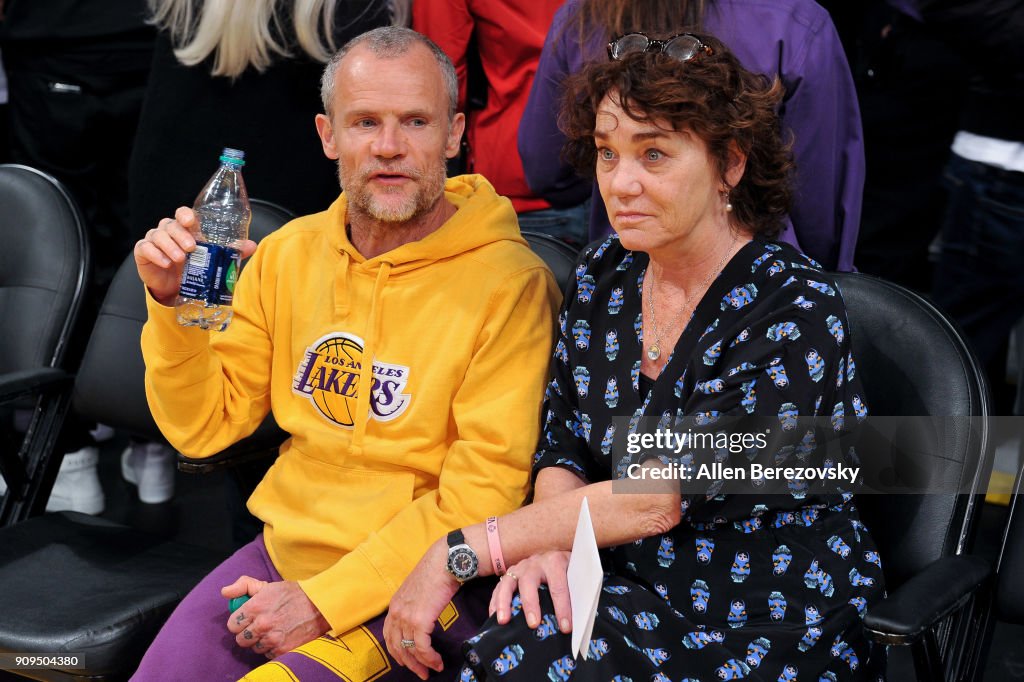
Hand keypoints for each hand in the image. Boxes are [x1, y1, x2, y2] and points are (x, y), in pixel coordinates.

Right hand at [134, 206, 256, 304]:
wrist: (176, 289)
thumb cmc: (194, 269)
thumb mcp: (214, 261)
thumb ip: (231, 252)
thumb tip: (252, 245)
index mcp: (185, 229)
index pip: (183, 214)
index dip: (185, 215)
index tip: (190, 221)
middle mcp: (169, 231)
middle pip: (170, 224)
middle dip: (180, 235)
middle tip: (191, 247)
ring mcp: (154, 240)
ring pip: (157, 234)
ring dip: (169, 246)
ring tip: (179, 259)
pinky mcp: (143, 253)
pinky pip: (145, 248)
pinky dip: (155, 254)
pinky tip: (165, 263)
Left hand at [223, 577, 328, 657]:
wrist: (320, 606)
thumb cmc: (293, 594)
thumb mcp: (268, 585)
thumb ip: (244, 586)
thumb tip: (225, 592)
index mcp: (255, 607)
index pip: (232, 624)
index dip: (239, 621)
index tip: (247, 619)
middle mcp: (262, 624)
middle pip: (240, 640)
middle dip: (248, 633)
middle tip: (259, 626)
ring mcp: (272, 639)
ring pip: (254, 648)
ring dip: (260, 641)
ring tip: (272, 630)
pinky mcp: (282, 650)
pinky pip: (267, 654)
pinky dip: (272, 648)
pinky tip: (281, 637)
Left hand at [383, 541, 459, 679]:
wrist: (445, 561)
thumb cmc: (437, 571)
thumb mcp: (419, 589)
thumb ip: (415, 604)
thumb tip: (423, 614)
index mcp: (395, 604)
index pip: (389, 634)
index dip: (396, 651)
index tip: (406, 660)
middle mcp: (397, 612)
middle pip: (396, 646)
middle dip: (409, 663)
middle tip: (420, 673)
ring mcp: (406, 617)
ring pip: (410, 650)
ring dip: (421, 664)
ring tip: (432, 670)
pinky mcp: (420, 621)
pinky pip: (422, 648)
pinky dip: (430, 659)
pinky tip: (437, 662)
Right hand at [490, 551, 571, 634]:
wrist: (557, 551)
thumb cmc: (566, 567)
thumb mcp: (575, 576)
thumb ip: (574, 593)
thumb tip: (574, 619)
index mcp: (554, 562)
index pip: (558, 587)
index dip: (562, 608)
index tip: (565, 627)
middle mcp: (535, 563)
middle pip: (529, 582)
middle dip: (530, 604)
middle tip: (533, 624)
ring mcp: (520, 568)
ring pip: (508, 583)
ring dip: (504, 603)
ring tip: (503, 621)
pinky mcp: (510, 574)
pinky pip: (498, 588)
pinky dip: (495, 602)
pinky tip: (494, 617)